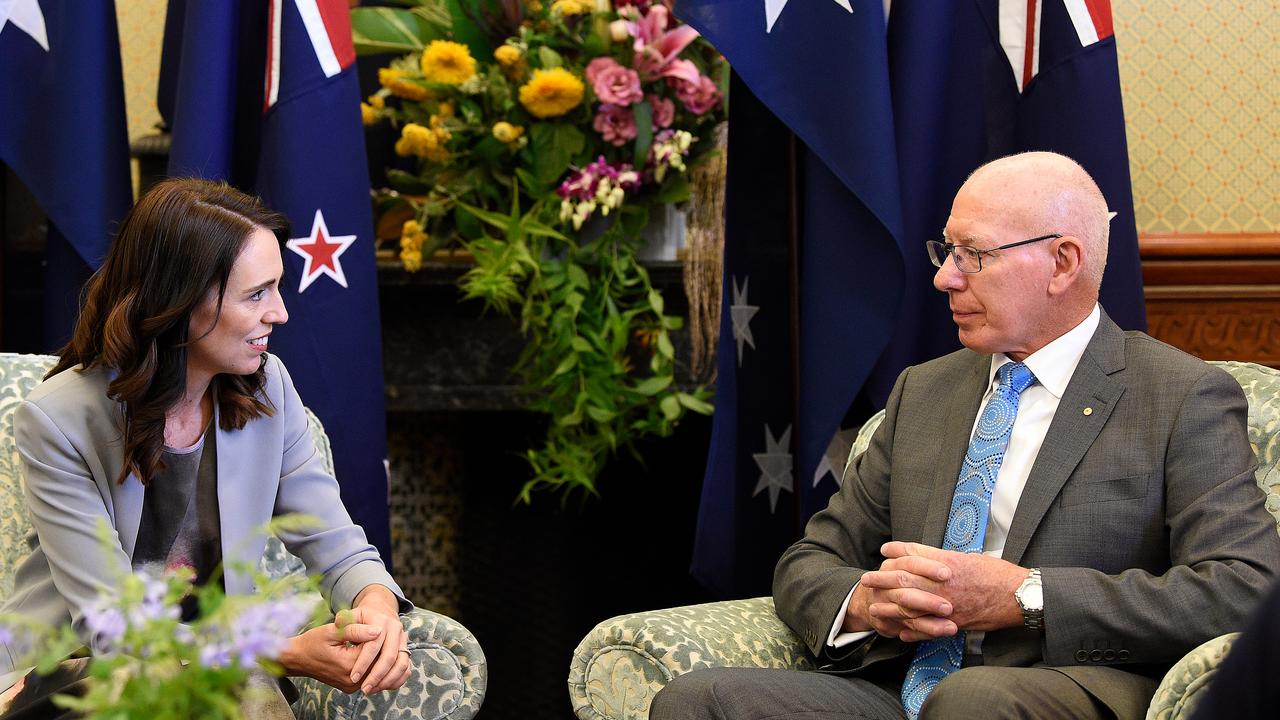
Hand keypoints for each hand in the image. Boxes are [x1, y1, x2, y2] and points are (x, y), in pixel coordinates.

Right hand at [279, 620, 383, 692]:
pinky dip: (369, 664)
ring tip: (366, 641)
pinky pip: (368, 675)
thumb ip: (356, 630)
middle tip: (371, 633)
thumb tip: (378, 630)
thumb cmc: (313, 642)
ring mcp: (351, 686)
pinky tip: (363, 651)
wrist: (298, 659)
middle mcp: (352, 680)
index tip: (369, 627)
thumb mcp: (332, 631)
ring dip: (375, 655)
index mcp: (348, 664)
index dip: (375, 636)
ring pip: (375, 670)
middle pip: (378, 662)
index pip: (376, 649)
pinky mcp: (350, 688)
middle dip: (378, 647)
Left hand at [346, 585, 409, 693]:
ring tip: (372, 690)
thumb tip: (339, 623)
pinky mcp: (406, 650)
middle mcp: (396, 630)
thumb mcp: (351, 615)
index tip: (353, 677)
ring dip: (388, 680)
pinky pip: (407, 669)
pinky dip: (397, 680)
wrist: (380, 612)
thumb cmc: (361, 617)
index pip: (374, 645)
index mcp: (382, 621)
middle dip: (376, 675)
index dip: (363, 662)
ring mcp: (403, 640)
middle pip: (390, 656)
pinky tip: (382, 687)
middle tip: (363, 689)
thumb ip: (344, 620)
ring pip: (402, 664)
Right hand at [848, 551, 956, 641]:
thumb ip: (918, 555)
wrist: (867, 603)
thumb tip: (953, 554)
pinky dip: (926, 633)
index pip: (908, 563)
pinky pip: (910, 631)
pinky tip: (941, 633)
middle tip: (948, 607)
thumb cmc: (894, 582)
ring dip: (930, 622)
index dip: (927, 567)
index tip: (947, 573)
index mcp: (891, 567)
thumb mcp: (901, 563)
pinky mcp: (888, 624)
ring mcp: (885, 607)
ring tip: (951, 626)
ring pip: (907, 614)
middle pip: (905, 592)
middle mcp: (886, 587)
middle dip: (928, 600)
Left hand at [880, 542, 1027, 631]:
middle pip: (905, 580)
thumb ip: (945, 559)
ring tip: (874, 607)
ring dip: (889, 607)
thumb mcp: (969, 558)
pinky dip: (912, 631)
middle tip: (867, 578)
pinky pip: (927, 630)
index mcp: (947, 563)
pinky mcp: (955, 624)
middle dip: (883, 579)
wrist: (1020, 596)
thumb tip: (926, 557)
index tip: (884, 550)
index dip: (897, 552)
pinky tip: (899, 632)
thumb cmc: (998, 574)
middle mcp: (943, 584)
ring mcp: (947, 606)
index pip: (914, 555)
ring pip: (910, 607)